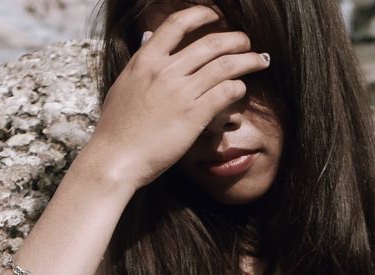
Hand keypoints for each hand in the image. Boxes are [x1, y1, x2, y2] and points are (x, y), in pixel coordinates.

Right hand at [85, 4, 270, 190]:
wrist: (115, 159)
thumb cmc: (116, 129)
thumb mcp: (123, 86)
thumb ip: (140, 66)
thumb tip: (148, 44)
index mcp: (146, 60)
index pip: (178, 24)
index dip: (201, 15)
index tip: (214, 16)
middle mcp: (165, 71)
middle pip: (211, 43)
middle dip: (235, 39)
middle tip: (246, 42)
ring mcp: (181, 93)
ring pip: (225, 66)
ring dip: (247, 60)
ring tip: (259, 61)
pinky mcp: (194, 116)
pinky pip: (226, 93)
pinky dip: (238, 88)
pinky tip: (241, 89)